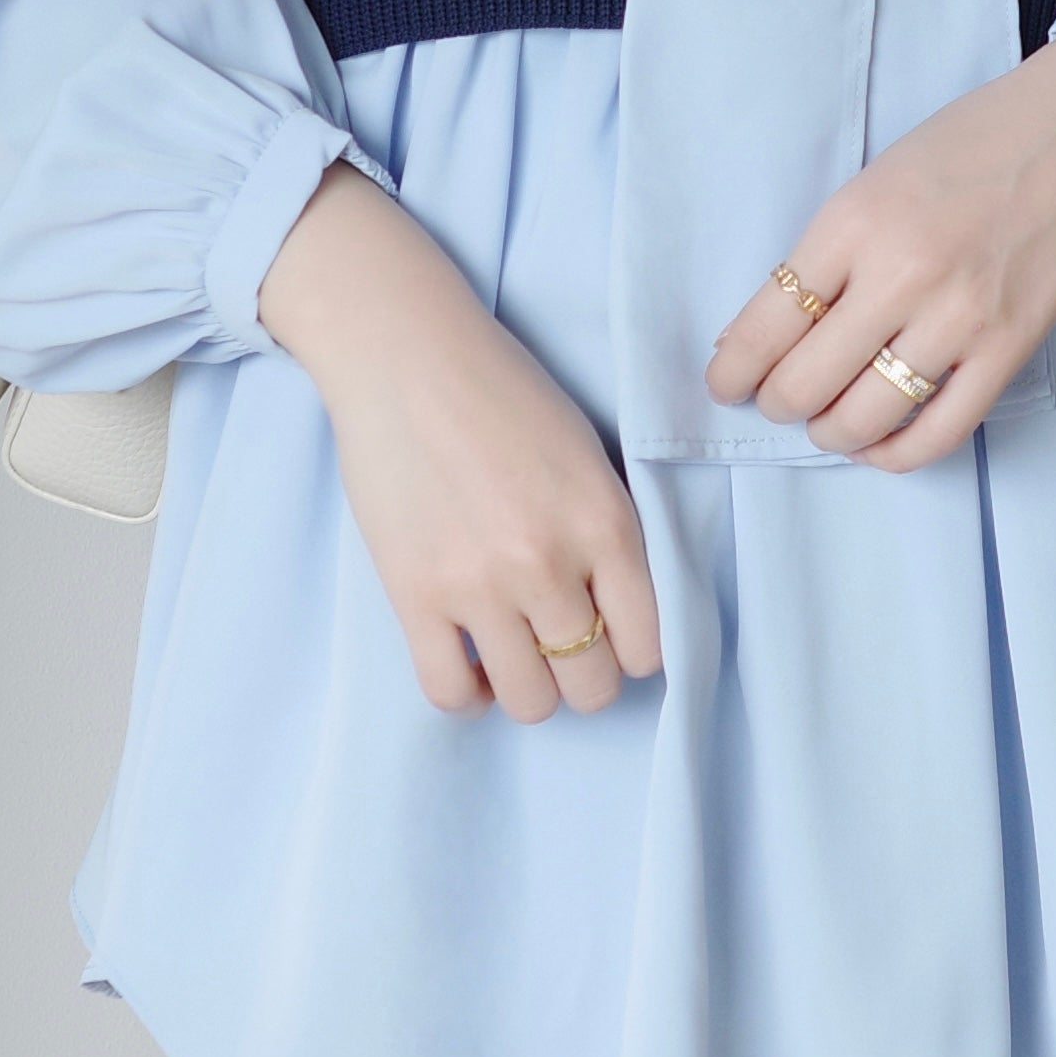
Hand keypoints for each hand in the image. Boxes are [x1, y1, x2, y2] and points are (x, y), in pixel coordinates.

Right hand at [260, 163, 660, 719]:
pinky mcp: (414, 595)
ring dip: (528, 689)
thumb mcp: (588, 458)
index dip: (633, 654)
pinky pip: (449, 693)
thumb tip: (620, 617)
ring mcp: (479, 586)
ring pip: (529, 701)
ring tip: (512, 655)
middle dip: (583, 677)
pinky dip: (467, 695)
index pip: (649, 647)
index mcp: (606, 525)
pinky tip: (468, 663)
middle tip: (559, 645)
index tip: (612, 638)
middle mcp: (549, 565)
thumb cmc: (502, 393)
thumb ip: (609, 535)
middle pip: (592, 685)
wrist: (406, 355)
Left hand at [703, 25, 1055, 468]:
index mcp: (854, 222)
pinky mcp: (1009, 350)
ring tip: (827, 421)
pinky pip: (938, 433)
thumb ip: (822, 256)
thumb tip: (754, 338)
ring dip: (830, 432)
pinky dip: (895, 453)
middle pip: (805, 383)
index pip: (766, 324)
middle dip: (777, 403)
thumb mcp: (873, 182)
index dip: (733, 370)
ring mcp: (959, 319)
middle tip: (778, 398)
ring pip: (864, 418)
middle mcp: (902, 275)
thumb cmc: (970, 147)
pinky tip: (878, 442)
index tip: (726, 383)